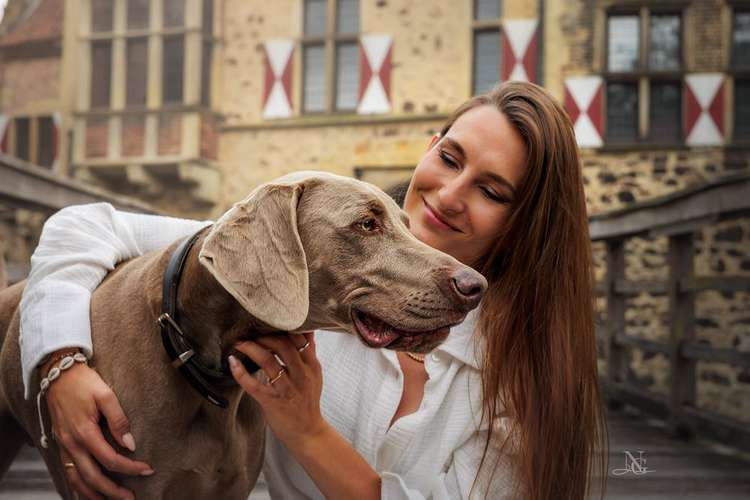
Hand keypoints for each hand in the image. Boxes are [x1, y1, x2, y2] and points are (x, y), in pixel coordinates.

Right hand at [44, 360, 153, 499]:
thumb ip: (119, 420)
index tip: (147, 469)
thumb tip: (130, 444)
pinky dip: (78, 487)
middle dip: (113, 492)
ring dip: (94, 494)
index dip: (130, 468)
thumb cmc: (84, 382)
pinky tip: (88, 492)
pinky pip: (68, 473)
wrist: (58, 374)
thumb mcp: (106, 394)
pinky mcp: (61, 445)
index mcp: (84, 432)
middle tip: (130, 499)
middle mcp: (72, 444)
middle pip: (93, 477)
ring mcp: (64, 446)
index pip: (110, 460)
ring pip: (77, 480)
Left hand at [228, 332, 326, 449]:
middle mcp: (300, 375)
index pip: (299, 338)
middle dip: (264, 336)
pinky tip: (232, 363)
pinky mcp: (272, 401)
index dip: (283, 328)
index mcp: (311, 366)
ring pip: (267, 361)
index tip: (269, 323)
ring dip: (251, 348)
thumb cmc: (308, 402)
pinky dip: (240, 372)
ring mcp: (286, 388)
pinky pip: (253, 384)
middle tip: (251, 333)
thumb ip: (310, 353)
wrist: (308, 433)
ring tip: (240, 343)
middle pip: (283, 346)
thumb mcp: (315, 375)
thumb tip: (308, 331)